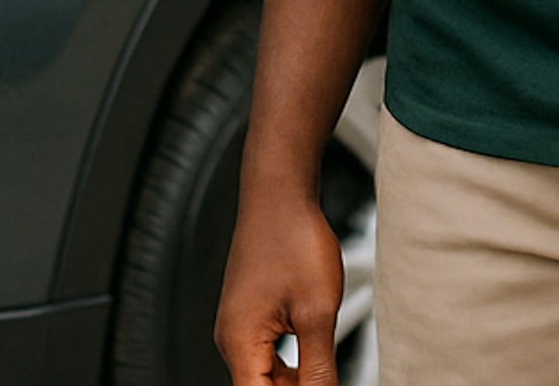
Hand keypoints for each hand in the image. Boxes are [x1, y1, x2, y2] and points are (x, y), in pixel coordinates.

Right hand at [215, 194, 343, 384]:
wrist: (281, 192)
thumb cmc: (294, 239)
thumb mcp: (318, 310)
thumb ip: (318, 367)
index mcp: (239, 344)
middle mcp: (232, 338)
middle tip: (326, 377)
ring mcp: (239, 323)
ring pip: (266, 372)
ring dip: (294, 379)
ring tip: (324, 368)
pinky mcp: (251, 310)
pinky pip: (268, 349)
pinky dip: (291, 358)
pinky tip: (316, 348)